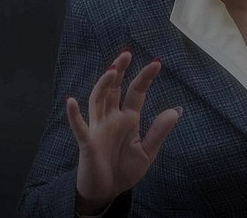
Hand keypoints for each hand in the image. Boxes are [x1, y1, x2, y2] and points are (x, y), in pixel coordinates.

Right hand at [66, 51, 180, 213]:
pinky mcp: (87, 143)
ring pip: (98, 100)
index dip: (144, 78)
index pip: (136, 93)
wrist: (107, 192)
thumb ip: (159, 131)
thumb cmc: (124, 170)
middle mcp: (112, 118)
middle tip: (126, 53)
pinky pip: (79, 127)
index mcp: (128, 119)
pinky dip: (74, 114)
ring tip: (111, 70)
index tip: (157, 63)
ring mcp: (98, 128)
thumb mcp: (147, 152)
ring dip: (103, 85)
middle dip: (119, 70)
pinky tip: (71, 101)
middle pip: (114, 89)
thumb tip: (176, 110)